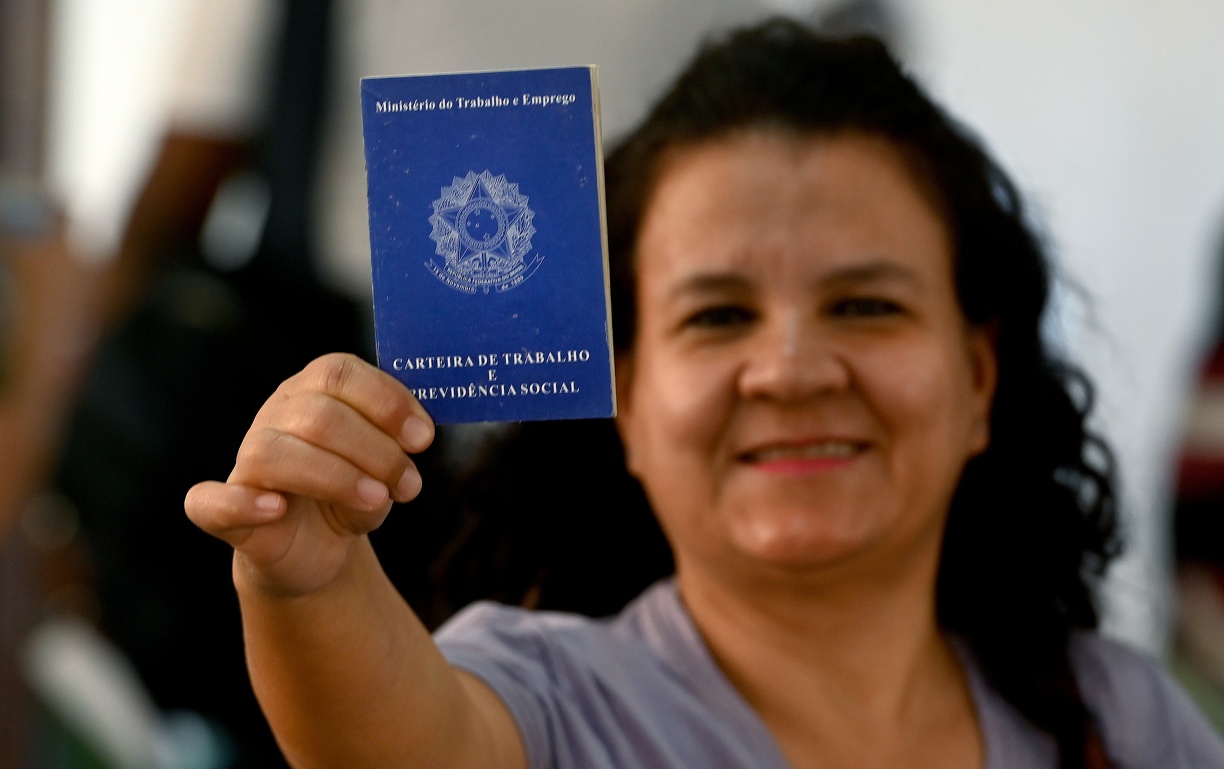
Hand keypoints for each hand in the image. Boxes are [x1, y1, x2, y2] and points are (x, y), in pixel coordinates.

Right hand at [185, 353, 433, 596]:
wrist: (318, 549)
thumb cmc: (353, 493)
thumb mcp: (384, 466)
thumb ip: (398, 445)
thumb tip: (419, 435)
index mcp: (313, 391)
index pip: (339, 373)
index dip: (386, 402)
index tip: (423, 438)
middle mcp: (274, 417)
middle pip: (318, 415)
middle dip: (375, 450)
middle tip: (409, 485)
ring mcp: (245, 463)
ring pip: (274, 452)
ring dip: (336, 477)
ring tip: (376, 500)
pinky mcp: (223, 512)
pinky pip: (210, 501)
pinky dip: (243, 502)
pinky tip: (278, 509)